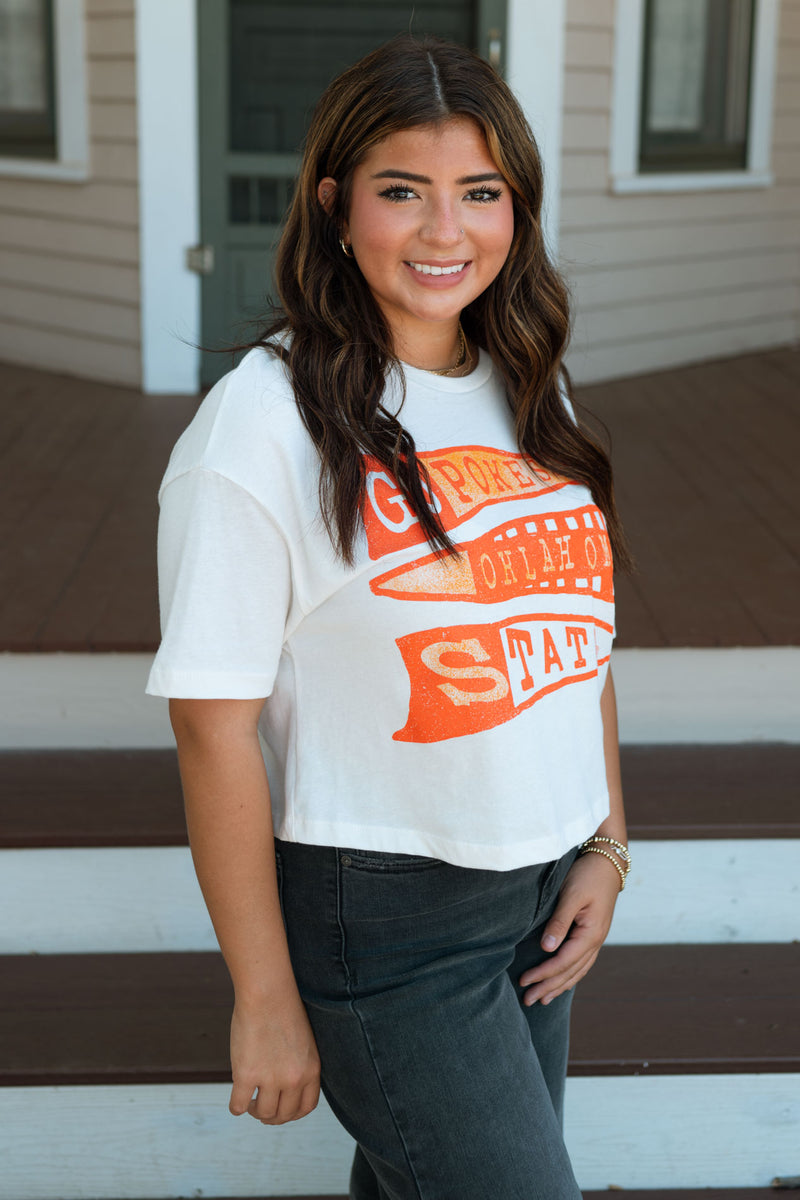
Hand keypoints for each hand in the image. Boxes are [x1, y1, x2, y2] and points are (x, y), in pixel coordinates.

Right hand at [228, 991, 320, 1124]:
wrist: (267, 993)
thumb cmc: (283, 1010)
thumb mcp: (303, 1043)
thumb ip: (299, 1066)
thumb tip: (286, 1090)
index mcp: (311, 1070)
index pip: (306, 1107)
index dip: (292, 1113)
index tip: (282, 1110)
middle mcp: (294, 1078)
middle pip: (284, 1115)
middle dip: (272, 1116)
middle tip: (261, 1107)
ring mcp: (270, 1078)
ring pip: (263, 1113)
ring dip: (255, 1111)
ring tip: (250, 1102)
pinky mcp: (246, 1075)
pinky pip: (238, 1106)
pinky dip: (236, 1107)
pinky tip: (237, 1100)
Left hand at [519, 851, 620, 1005]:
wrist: (608, 861)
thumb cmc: (587, 874)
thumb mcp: (571, 895)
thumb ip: (559, 922)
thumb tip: (546, 948)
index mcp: (590, 934)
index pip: (563, 962)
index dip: (543, 974)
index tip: (524, 981)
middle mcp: (596, 941)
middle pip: (570, 972)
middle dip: (549, 987)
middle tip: (528, 1000)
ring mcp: (596, 938)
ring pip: (578, 970)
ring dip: (560, 986)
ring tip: (544, 999)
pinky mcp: (593, 933)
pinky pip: (582, 962)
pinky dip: (570, 975)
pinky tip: (563, 981)